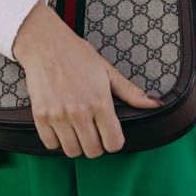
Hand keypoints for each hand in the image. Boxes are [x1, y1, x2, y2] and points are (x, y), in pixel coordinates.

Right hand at [12, 1, 164, 157]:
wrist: (45, 44)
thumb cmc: (77, 55)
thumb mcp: (107, 71)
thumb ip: (131, 92)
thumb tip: (155, 104)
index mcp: (100, 102)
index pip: (113, 144)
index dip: (114, 141)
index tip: (109, 134)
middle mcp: (80, 112)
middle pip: (93, 151)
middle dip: (96, 144)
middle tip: (92, 130)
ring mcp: (59, 115)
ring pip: (72, 151)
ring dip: (76, 144)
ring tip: (76, 129)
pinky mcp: (41, 116)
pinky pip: (51, 145)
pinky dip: (56, 140)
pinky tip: (61, 126)